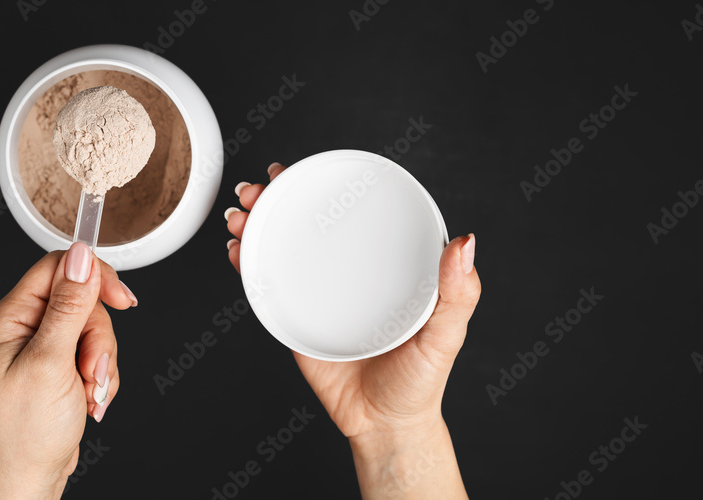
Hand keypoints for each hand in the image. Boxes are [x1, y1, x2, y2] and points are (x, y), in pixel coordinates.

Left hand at [0, 243, 137, 498]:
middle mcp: (24, 327)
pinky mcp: (59, 365)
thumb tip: (81, 256)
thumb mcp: (51, 362)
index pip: (59, 268)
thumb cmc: (27, 431)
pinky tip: (89, 399)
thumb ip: (68, 306)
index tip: (122, 301)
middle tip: (92, 370)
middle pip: (83, 302)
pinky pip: (95, 353)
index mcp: (10, 317)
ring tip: (89, 392)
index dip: (94, 279)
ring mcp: (42, 347)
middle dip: (99, 339)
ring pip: (94, 329)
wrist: (29, 477)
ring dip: (102, 363)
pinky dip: (101, 377)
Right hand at [226, 163, 479, 498]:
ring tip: (241, 214)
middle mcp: (348, 275)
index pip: (353, 216)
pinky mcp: (295, 322)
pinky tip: (236, 251)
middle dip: (275, 200)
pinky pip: (268, 288)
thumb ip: (459, 293)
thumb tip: (466, 241)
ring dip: (256, 226)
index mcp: (383, 268)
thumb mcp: (445, 335)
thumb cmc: (420, 382)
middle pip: (307, 226)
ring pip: (281, 250)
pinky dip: (247, 265)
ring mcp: (318, 296)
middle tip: (258, 189)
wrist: (384, 426)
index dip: (325, 187)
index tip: (300, 169)